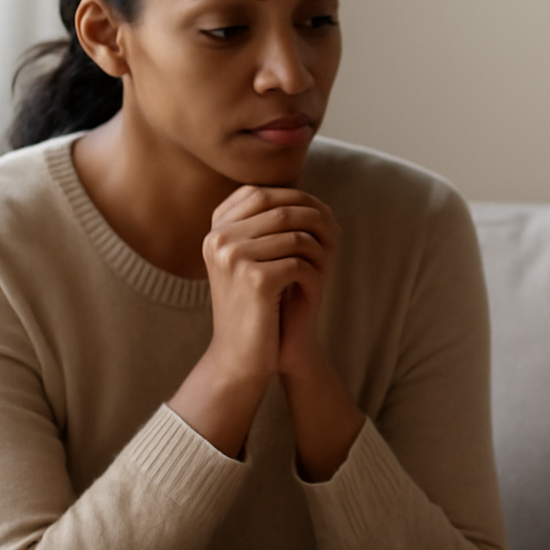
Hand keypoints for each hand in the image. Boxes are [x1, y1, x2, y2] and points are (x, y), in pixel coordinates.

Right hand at [203, 185, 336, 381]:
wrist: (239, 356)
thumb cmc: (254, 307)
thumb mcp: (254, 261)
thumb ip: (268, 228)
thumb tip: (311, 198)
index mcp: (215, 231)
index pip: (257, 193)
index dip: (293, 197)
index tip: (318, 212)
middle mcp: (219, 239)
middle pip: (280, 210)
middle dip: (314, 219)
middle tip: (334, 234)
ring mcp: (234, 258)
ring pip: (295, 235)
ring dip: (319, 249)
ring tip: (325, 264)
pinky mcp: (255, 280)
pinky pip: (300, 263)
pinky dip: (315, 274)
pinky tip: (314, 287)